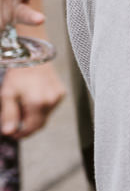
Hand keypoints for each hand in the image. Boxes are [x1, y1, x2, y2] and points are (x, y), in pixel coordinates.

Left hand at [0, 21, 64, 137]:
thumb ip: (9, 114)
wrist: (33, 55)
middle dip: (26, 127)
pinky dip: (41, 108)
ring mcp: (58, 97)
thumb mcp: (7, 94)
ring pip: (45, 116)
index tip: (10, 134)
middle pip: (39, 124)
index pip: (30, 128)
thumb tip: (8, 132)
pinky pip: (50, 107)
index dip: (19, 134)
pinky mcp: (61, 92)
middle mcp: (51, 101)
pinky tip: (32, 100)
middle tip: (13, 125)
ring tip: (21, 108)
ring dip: (33, 117)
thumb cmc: (18, 74)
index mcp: (38, 103)